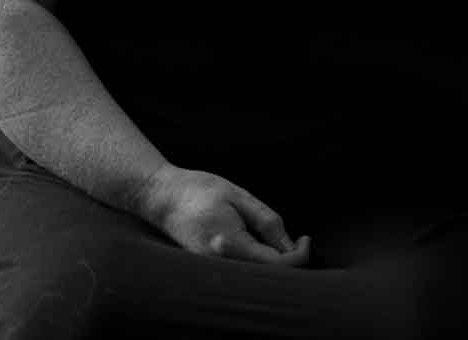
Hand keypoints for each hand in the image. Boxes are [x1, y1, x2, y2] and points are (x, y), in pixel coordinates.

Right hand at [138, 164, 310, 266]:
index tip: (305, 238)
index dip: (299, 255)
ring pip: (254, 278)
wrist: (162, 197)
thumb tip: (290, 246)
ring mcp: (210, 270)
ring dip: (273, 264)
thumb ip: (268, 221)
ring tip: (277, 241)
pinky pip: (241, 274)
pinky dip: (257, 264)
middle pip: (267, 278)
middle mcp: (218, 264)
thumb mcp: (240, 196)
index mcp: (229, 244)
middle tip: (297, 240)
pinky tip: (260, 246)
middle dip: (289, 262)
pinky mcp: (206, 269)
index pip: (276, 265)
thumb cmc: (201, 190)